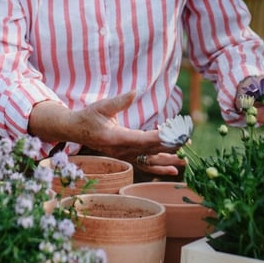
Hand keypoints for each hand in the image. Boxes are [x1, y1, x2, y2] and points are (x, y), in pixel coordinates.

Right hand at [30, 93, 185, 176]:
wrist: (76, 130)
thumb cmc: (88, 116)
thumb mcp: (101, 106)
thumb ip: (119, 101)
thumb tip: (135, 92)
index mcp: (115, 138)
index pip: (140, 139)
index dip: (158, 138)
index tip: (174, 135)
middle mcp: (121, 151)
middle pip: (149, 150)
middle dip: (170, 146)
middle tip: (187, 140)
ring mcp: (124, 157)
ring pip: (150, 160)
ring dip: (168, 160)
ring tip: (186, 161)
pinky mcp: (126, 158)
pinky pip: (145, 165)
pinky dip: (160, 168)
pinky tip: (173, 170)